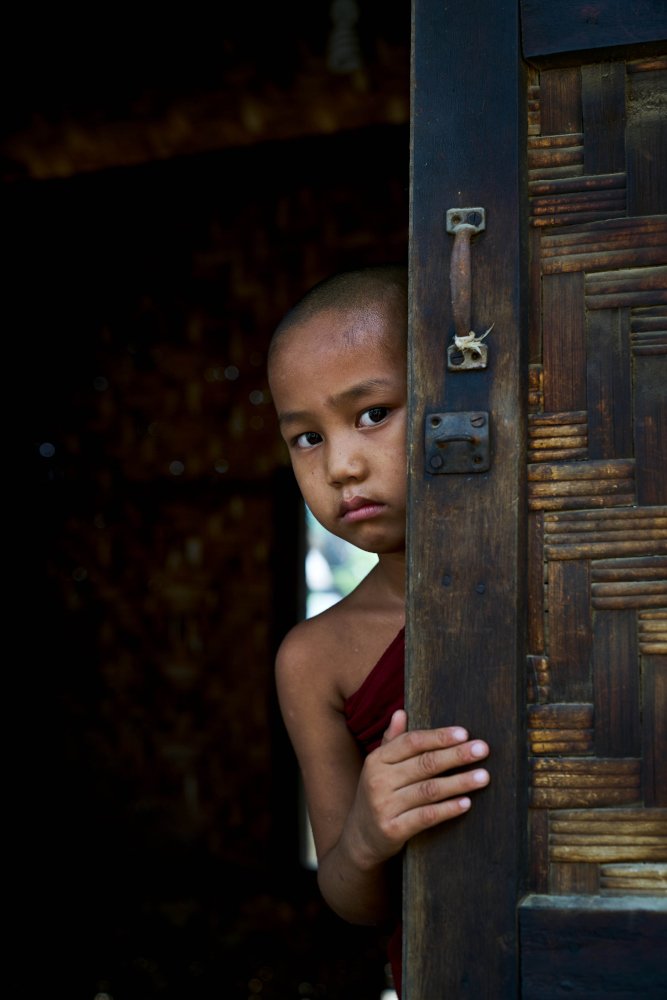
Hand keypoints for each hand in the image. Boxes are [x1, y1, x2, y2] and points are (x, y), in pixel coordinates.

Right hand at [348, 710, 489, 867]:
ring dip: (459, 782)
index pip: (411, 742)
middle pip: (424, 763)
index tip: (464, 733)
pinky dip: (447, 809)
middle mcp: (379, 780)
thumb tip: (401, 712)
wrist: (360, 839)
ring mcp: (385, 805)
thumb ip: (392, 741)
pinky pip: (426, 817)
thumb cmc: (377, 796)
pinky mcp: (393, 829)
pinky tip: (466, 803)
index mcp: (377, 760)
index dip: (439, 736)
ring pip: (429, 790)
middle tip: (483, 749)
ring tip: (483, 776)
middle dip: (456, 755)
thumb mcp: (378, 767)